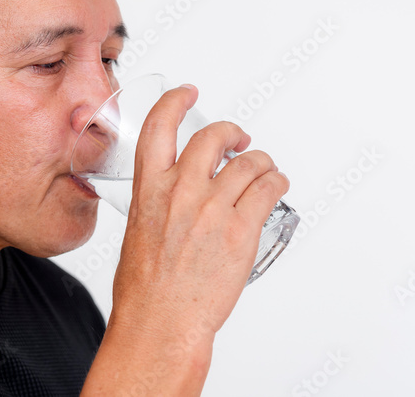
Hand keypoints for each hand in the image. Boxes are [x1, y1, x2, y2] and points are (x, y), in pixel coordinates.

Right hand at [82, 83, 288, 395]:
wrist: (161, 322)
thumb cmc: (145, 289)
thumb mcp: (137, 230)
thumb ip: (156, 205)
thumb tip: (171, 200)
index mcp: (149, 189)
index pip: (158, 126)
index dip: (174, 100)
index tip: (186, 92)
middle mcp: (181, 191)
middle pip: (213, 136)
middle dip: (231, 133)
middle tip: (238, 140)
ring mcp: (213, 208)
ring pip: (248, 162)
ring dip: (261, 162)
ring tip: (265, 172)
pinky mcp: (241, 229)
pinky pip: (268, 188)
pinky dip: (277, 181)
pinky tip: (275, 186)